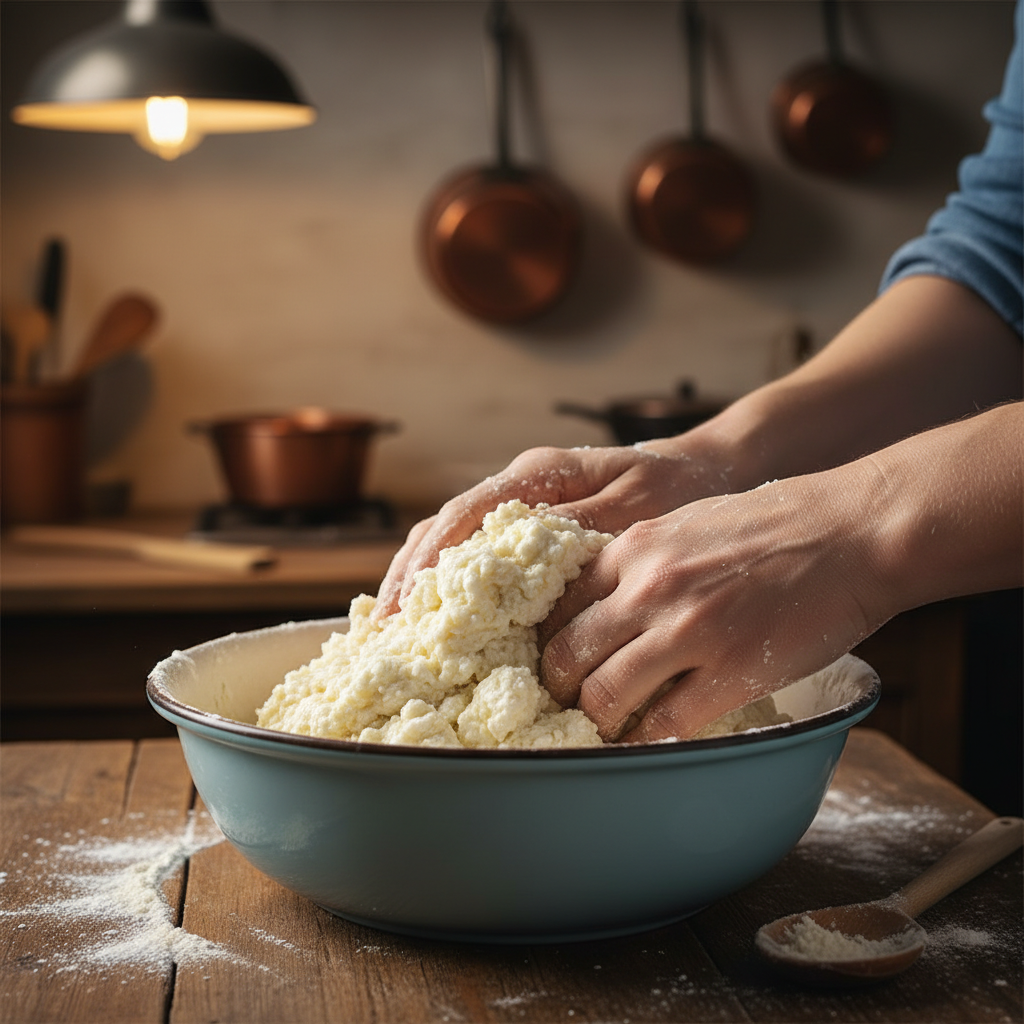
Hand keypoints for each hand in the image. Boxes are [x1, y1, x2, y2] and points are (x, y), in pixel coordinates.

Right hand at [374, 441, 730, 617]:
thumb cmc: (679, 486)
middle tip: (383, 631)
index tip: (405, 606)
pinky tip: (441, 616)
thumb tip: (521, 562)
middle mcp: (523, 484)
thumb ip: (579, 529)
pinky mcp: (536, 527)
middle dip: (410, 577)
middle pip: (445, 527)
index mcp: (540, 472)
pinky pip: (481, 553)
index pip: (464, 516)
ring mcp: (526, 503)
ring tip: (396, 629)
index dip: (429, 563)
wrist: (709, 468)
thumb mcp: (638, 508)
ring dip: (424, 581)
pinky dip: (454, 582)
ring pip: (455, 539)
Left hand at [537, 464, 887, 741]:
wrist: (850, 530)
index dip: (549, 642)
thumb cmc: (772, 525)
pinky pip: (664, 724)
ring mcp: (688, 631)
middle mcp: (647, 588)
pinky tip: (650, 742)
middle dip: (559, 690)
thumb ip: (639, 562)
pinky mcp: (731, 672)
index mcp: (632, 549)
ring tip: (607, 729)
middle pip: (567, 656)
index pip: (557, 607)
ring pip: (604, 697)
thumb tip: (604, 606)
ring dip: (598, 721)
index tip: (557, 661)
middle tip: (568, 704)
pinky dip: (647, 741)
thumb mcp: (684, 524)